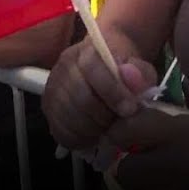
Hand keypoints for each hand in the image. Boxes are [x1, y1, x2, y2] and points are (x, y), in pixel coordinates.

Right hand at [41, 37, 156, 149]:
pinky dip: (81, 138)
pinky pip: (61, 131)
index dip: (112, 91)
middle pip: (80, 97)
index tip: (130, 108)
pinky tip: (95, 134)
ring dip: (94, 128)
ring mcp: (53, 88)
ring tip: (108, 127)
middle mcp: (63, 67)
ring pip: (70, 116)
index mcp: (86, 51)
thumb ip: (140, 73)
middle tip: (119, 122)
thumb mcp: (140, 70)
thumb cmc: (124, 74)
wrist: (108, 74)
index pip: (92, 68)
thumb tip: (132, 78)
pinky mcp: (48, 108)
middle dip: (104, 115)